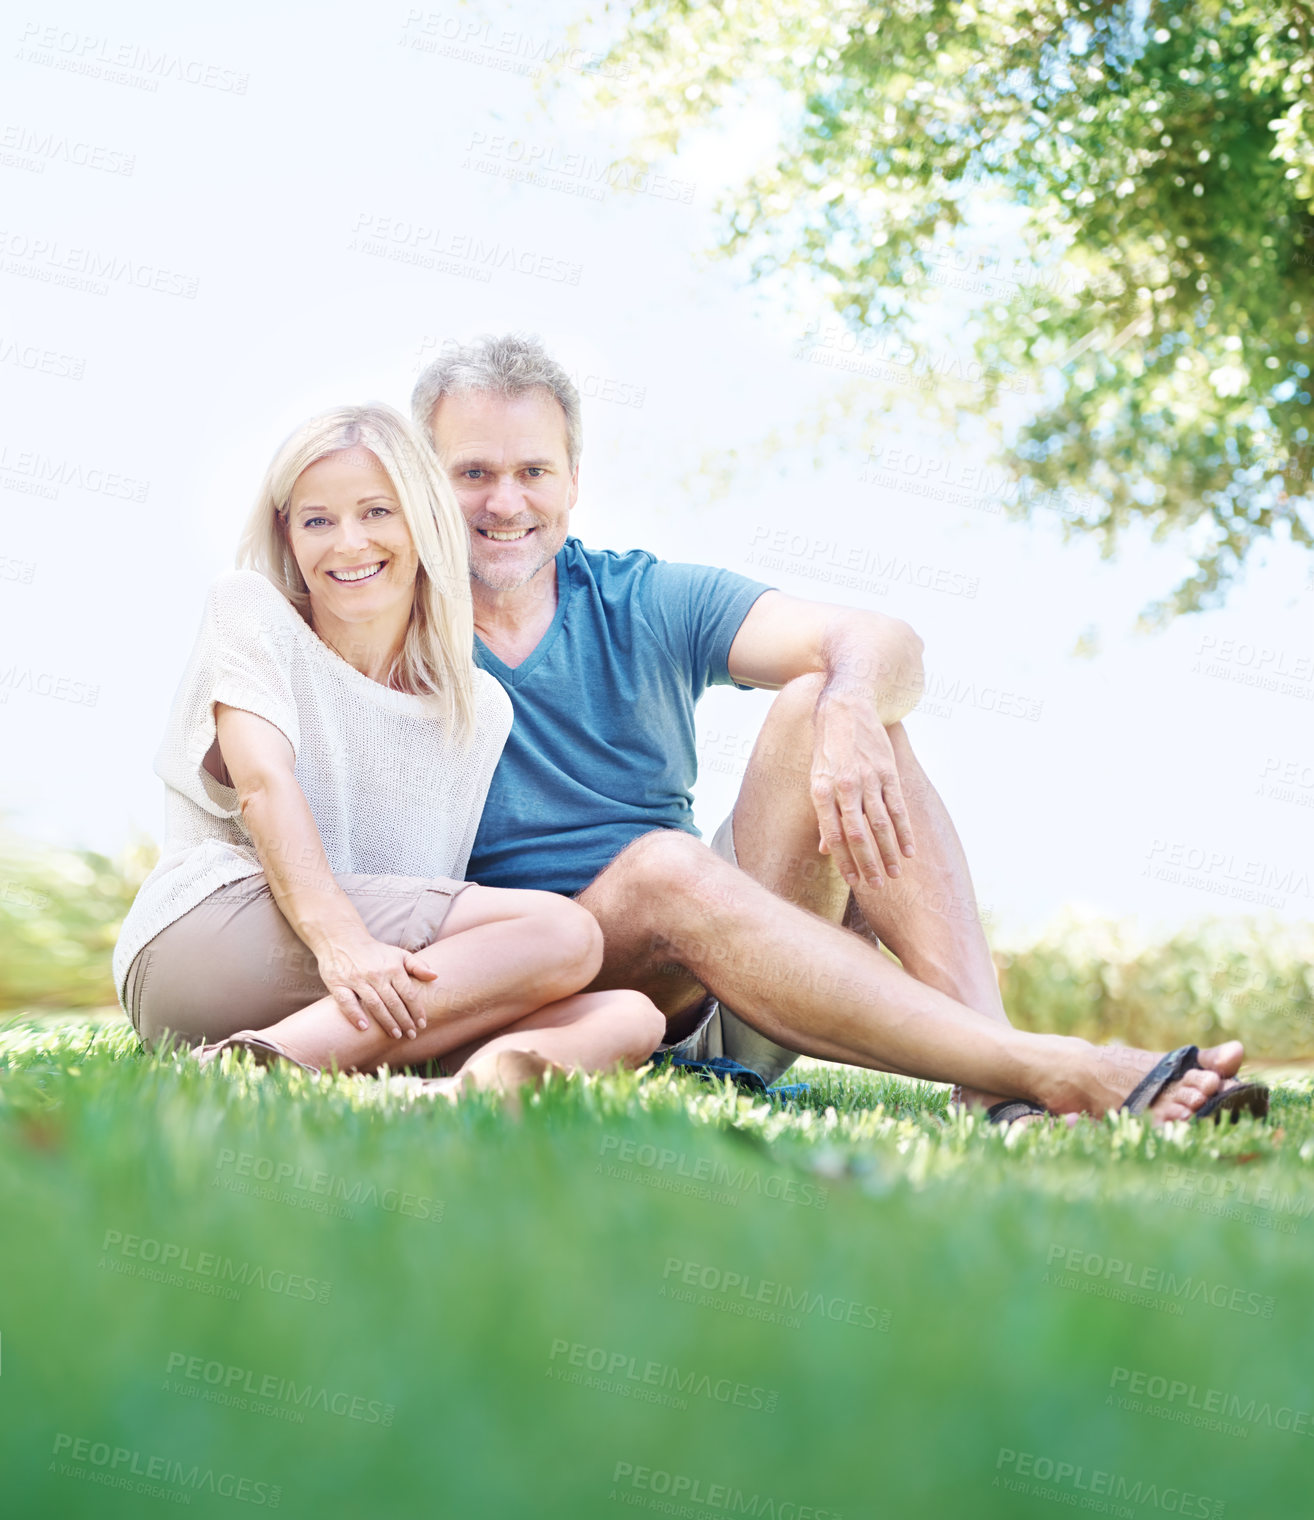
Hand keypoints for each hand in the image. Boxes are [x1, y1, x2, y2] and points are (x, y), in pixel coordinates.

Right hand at [315, 934, 438, 1039]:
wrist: (341, 939)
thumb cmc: (375, 952)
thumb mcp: (398, 954)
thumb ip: (417, 966)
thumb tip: (435, 976)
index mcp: (392, 967)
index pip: (408, 993)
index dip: (417, 1010)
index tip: (422, 1025)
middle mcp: (376, 974)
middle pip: (394, 1002)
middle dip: (404, 1021)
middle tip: (411, 1035)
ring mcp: (356, 979)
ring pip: (374, 1005)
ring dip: (386, 1022)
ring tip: (396, 1035)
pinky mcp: (338, 984)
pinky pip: (347, 1002)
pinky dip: (355, 1015)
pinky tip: (364, 1027)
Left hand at [810, 688, 914, 887]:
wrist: (845, 708)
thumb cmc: (827, 750)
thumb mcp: (816, 779)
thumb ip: (823, 815)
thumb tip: (825, 850)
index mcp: (821, 791)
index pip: (834, 835)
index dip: (845, 861)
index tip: (855, 882)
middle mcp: (844, 787)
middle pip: (858, 834)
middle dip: (868, 863)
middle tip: (877, 885)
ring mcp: (868, 779)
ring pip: (881, 824)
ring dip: (889, 852)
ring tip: (894, 874)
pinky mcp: (887, 771)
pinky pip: (898, 807)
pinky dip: (905, 831)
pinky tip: (910, 850)